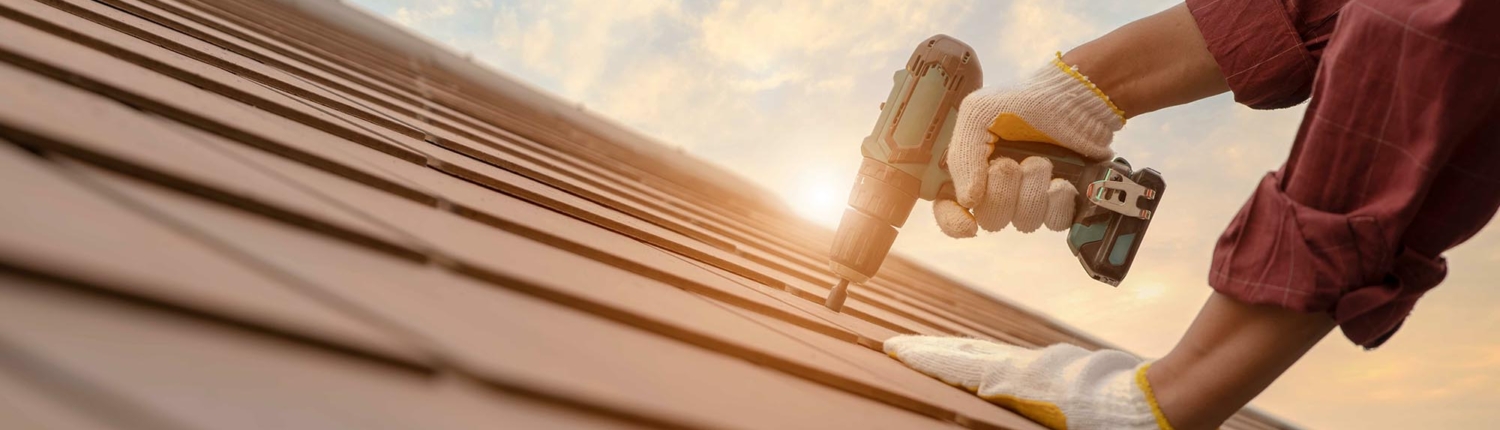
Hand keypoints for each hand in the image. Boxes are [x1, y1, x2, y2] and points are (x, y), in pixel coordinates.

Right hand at [884, 335, 1170, 429]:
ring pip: (987, 356)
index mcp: (1022, 385)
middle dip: (930, 352)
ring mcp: (1043, 368)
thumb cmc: (1124, 429)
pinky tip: (977, 363)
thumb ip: (1023, 417)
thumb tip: (989, 395)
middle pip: (967, 355)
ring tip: (925, 351)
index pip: (961, 367)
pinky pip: (1008, 361)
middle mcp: (1027, 370)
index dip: (925, 358)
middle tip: (895, 345)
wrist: (1172, 403)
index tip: (893, 348)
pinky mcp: (1059, 371)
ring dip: (953, 353)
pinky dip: (981, 359)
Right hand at [934, 55, 1123, 237]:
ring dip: (1033, 192)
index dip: (953, 221)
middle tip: (1015, 163)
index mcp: (970, 169)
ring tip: (1043, 162)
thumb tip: (967, 201)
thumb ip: (963, 156)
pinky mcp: (1060, 201)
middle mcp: (996, 187)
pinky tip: (1061, 182)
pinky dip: (1057, 203)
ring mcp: (1029, 197)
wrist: (1075, 96)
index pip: (948, 208)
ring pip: (1024, 223)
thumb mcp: (979, 113)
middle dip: (1004, 193)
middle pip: (990, 219)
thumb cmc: (1024, 100)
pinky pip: (1054, 222)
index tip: (968, 223)